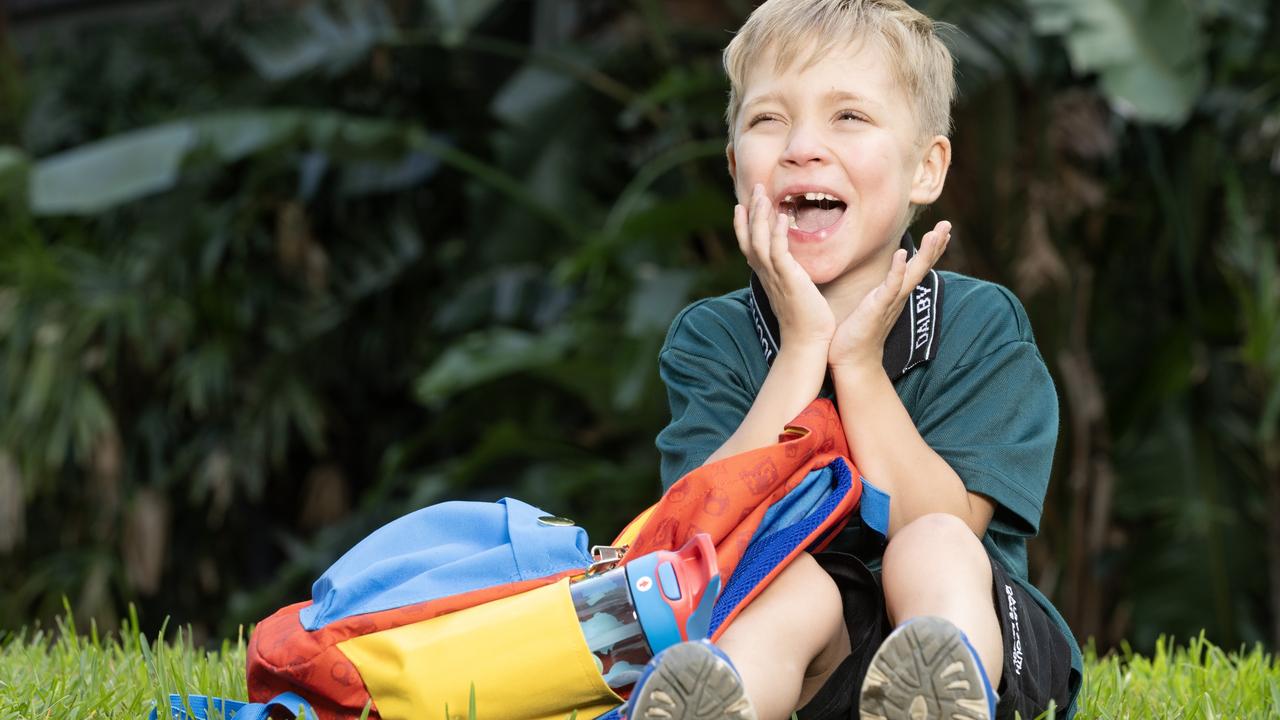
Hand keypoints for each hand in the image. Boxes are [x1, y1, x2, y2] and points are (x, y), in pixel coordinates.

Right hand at [733, 184, 834, 349]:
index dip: (742, 226)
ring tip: (763, 195)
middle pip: (750, 238)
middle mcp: (766, 274)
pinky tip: (782, 216)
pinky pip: (779, 252)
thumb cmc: (805, 320)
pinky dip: (779, 233)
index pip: (748, 246)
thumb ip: (788, 276)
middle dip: (751, 212)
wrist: (808, 342)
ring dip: (760, 216)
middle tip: (754, 188)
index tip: (741, 206)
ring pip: (760, 241)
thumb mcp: (792, 292)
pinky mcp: (789, 279)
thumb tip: (791, 267)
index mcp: (766, 276)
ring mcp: (776, 276)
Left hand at [829, 221, 951, 370]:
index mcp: (896, 294)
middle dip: (935, 246)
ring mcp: (890, 302)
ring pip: (912, 274)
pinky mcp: (878, 308)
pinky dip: (897, 270)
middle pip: (921, 267)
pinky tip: (902, 253)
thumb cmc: (857, 334)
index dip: (931, 250)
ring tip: (936, 233)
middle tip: (947, 224)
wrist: (852, 361)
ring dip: (925, 253)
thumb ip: (876, 293)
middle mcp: (898, 297)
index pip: (917, 268)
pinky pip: (890, 286)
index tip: (942, 231)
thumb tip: (875, 283)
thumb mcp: (870, 306)